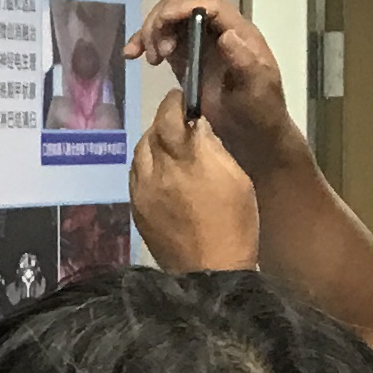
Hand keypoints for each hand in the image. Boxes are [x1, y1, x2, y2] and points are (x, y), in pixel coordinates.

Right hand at [128, 0, 305, 180]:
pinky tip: (131, 56)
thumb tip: (226, 35)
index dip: (184, 7)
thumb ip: (245, 62)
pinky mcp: (185, 58)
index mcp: (239, 31)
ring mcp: (200, 42)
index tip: (163, 22)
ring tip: (150, 59)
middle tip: (156, 51)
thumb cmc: (260, 111)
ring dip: (151, 31)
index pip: (209, 5)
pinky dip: (144, 44)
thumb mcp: (258, 88)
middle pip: (184, 4)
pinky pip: (162, 40)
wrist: (252, 135)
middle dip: (163, 19)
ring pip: (169, 18)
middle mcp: (217, 30)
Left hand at [131, 101, 261, 271]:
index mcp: (187, 160)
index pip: (170, 115)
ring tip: (170, 147)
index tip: (181, 98)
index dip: (174, 103)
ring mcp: (142, 191)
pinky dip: (147, 166)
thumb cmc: (235, 225)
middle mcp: (158, 171)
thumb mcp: (237, 180)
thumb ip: (213, 149)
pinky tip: (161, 172)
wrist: (210, 273)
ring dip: (153, 144)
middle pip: (151, 132)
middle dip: (164, 122)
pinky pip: (136, 175)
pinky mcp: (136, 208)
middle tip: (179, 123)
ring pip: (140, 152)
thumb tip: (198, 127)